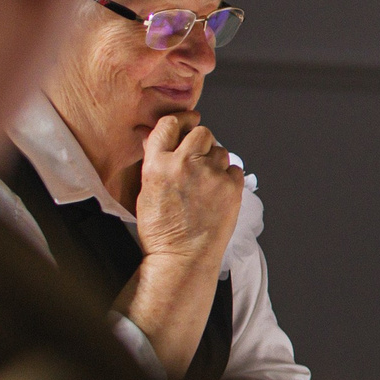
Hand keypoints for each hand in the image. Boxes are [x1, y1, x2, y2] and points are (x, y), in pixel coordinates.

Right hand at [133, 112, 244, 263]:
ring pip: (220, 150)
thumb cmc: (161, 231)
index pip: (169, 125)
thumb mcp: (145, 192)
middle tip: (198, 159)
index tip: (187, 122)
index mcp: (158, 164)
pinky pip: (235, 168)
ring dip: (215, 160)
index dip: (180, 122)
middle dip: (200, 142)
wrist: (182, 257)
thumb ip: (152, 160)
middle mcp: (185, 164)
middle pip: (201, 132)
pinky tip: (218, 192)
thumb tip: (152, 135)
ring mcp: (211, 174)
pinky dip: (229, 176)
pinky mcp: (231, 187)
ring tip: (206, 182)